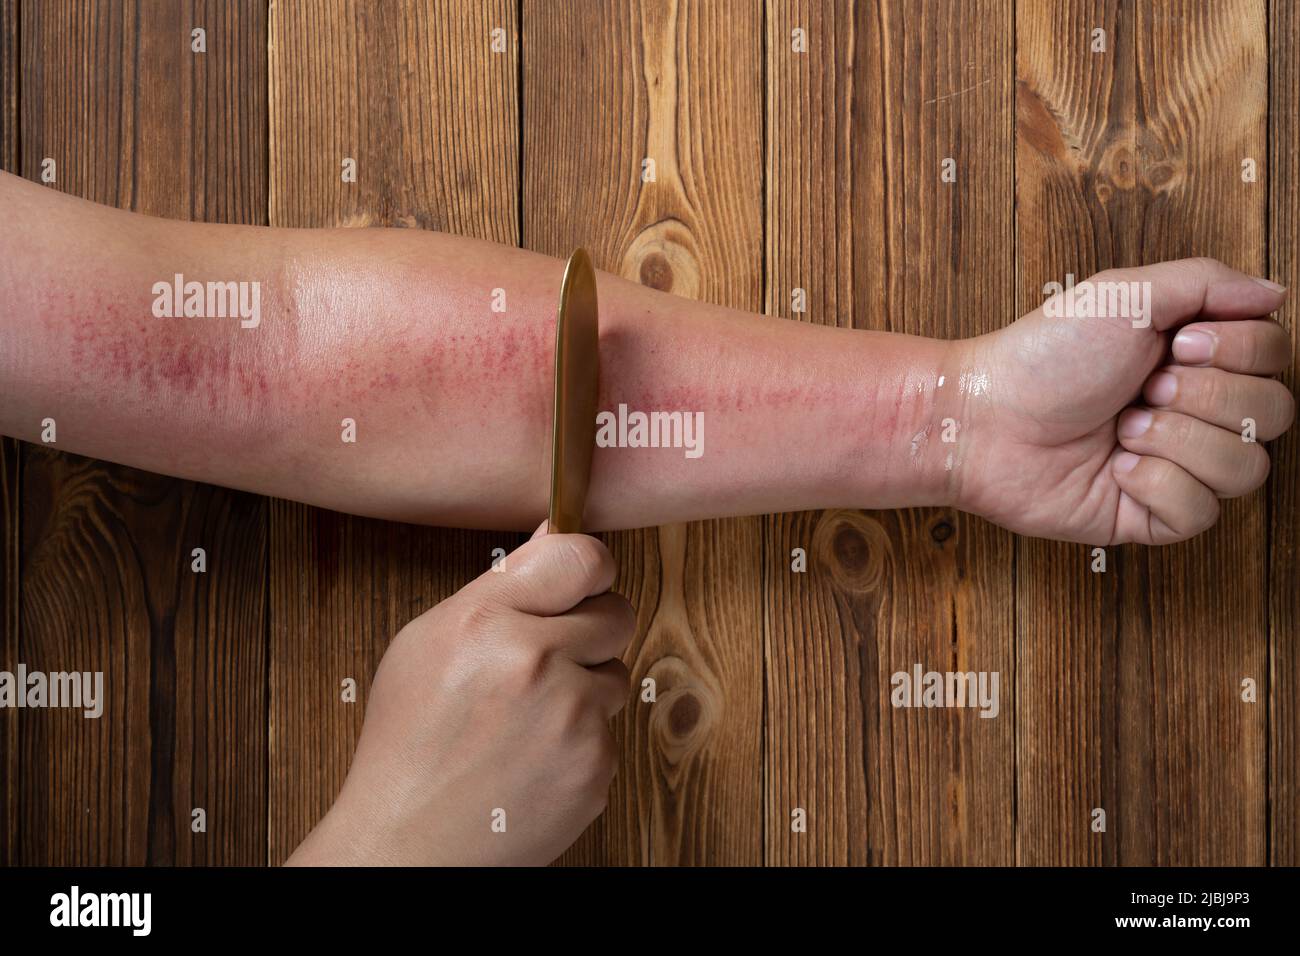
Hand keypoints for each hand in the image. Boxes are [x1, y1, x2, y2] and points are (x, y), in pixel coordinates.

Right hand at [286, 527, 633, 865]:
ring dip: (584, 689)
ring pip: (615, 676)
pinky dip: (581, 742)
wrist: (410, 844)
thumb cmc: (409, 742)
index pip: (584, 556)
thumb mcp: (426, 644)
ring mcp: (572, 719)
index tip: (586, 578)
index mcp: (486, 620)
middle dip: (591, 628)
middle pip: (617, 614)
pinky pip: (609, 731)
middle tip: (551, 655)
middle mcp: (535, 662)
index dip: (591, 566)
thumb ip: (500, 587)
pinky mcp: (596, 767)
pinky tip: (532, 757)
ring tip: (527, 718)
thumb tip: (556, 530)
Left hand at [953, 258, 1293, 544]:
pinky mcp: (1150, 516)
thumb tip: (1276, 292)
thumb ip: (1207, 282)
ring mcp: (1176, 468)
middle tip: (1144, 387)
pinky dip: (1158, 484)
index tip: (1177, 344)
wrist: (983, 418)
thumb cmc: (1042, 356)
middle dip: (1206, 395)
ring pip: (1248, 468)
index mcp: (1195, 359)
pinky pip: (1202, 513)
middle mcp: (1194, 412)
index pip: (1276, 356)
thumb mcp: (1125, 295)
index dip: (1237, 350)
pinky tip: (1117, 468)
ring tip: (1123, 427)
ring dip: (1179, 440)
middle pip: (1276, 413)